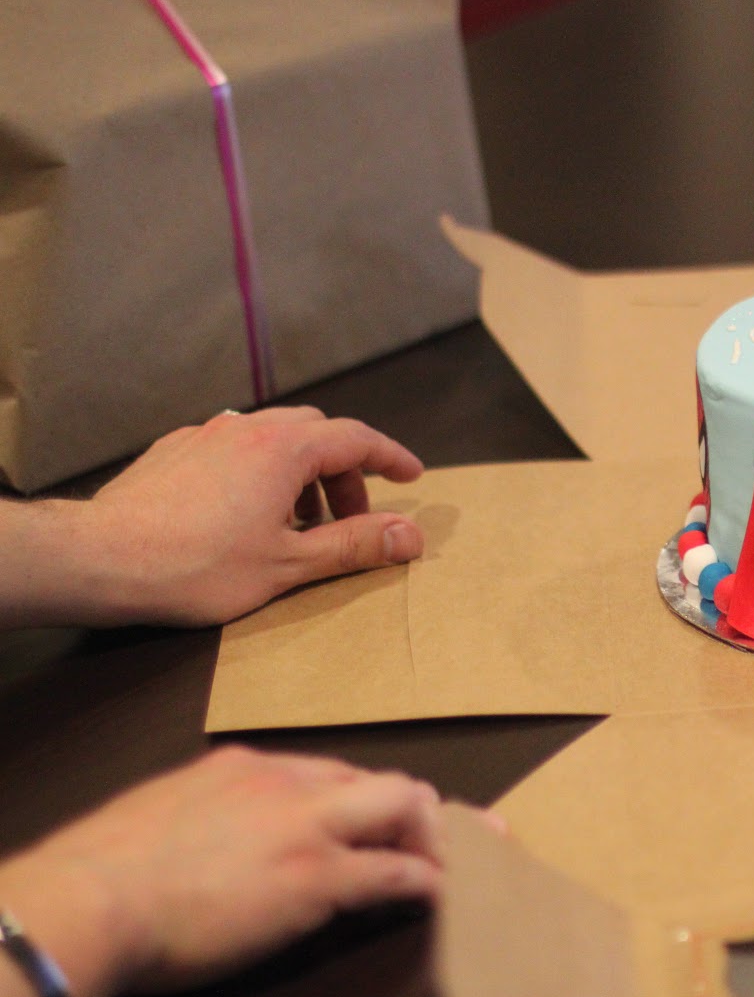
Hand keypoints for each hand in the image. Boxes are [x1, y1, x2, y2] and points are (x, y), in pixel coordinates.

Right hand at [0, 746, 442, 996]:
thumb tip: (213, 840)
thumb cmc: (103, 874)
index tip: (375, 822)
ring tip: (448, 868)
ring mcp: (308, 825)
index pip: (329, 774)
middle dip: (416, 811)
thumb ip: (203, 816)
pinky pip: (397, 872)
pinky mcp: (320, 876)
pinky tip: (440, 896)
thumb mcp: (161, 816)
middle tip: (437, 841)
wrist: (90, 899)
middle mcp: (286, 782)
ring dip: (433, 839)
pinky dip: (427, 882)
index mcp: (245, 767)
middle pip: (380, 781)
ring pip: (405, 807)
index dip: (360, 801)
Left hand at [19, 406, 425, 626]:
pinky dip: (258, 471)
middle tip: (350, 518)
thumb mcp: (288, 565)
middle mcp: (247, 428)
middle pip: (316, 433)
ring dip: (300, 473)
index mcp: (284, 449)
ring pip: (272, 437)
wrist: (98, 559)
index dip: (391, 456)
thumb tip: (411, 535)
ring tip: (296, 523)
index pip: (356, 438)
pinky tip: (244, 513)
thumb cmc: (194, 567)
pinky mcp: (172, 452)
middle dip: (343, 471)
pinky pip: (232, 447)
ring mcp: (204, 435)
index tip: (412, 476)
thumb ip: (354, 546)